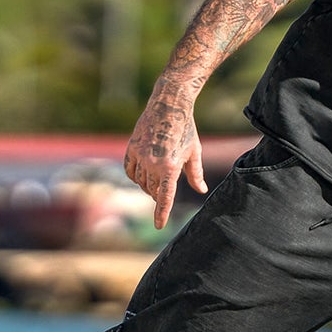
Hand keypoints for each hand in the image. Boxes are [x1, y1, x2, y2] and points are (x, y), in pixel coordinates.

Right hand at [125, 88, 203, 228]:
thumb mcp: (194, 152)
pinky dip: (135, 175)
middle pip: (152, 190)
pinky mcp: (132, 147)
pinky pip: (130, 170)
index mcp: (170, 167)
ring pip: (140, 182)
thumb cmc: (186, 129)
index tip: (159, 226)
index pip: (165, 197)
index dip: (162, 213)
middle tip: (163, 190)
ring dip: (147, 185)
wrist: (169, 105)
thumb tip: (201, 190)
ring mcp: (140, 155)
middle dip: (157, 194)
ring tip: (155, 179)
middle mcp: (153, 163)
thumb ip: (196, 174)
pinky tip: (141, 174)